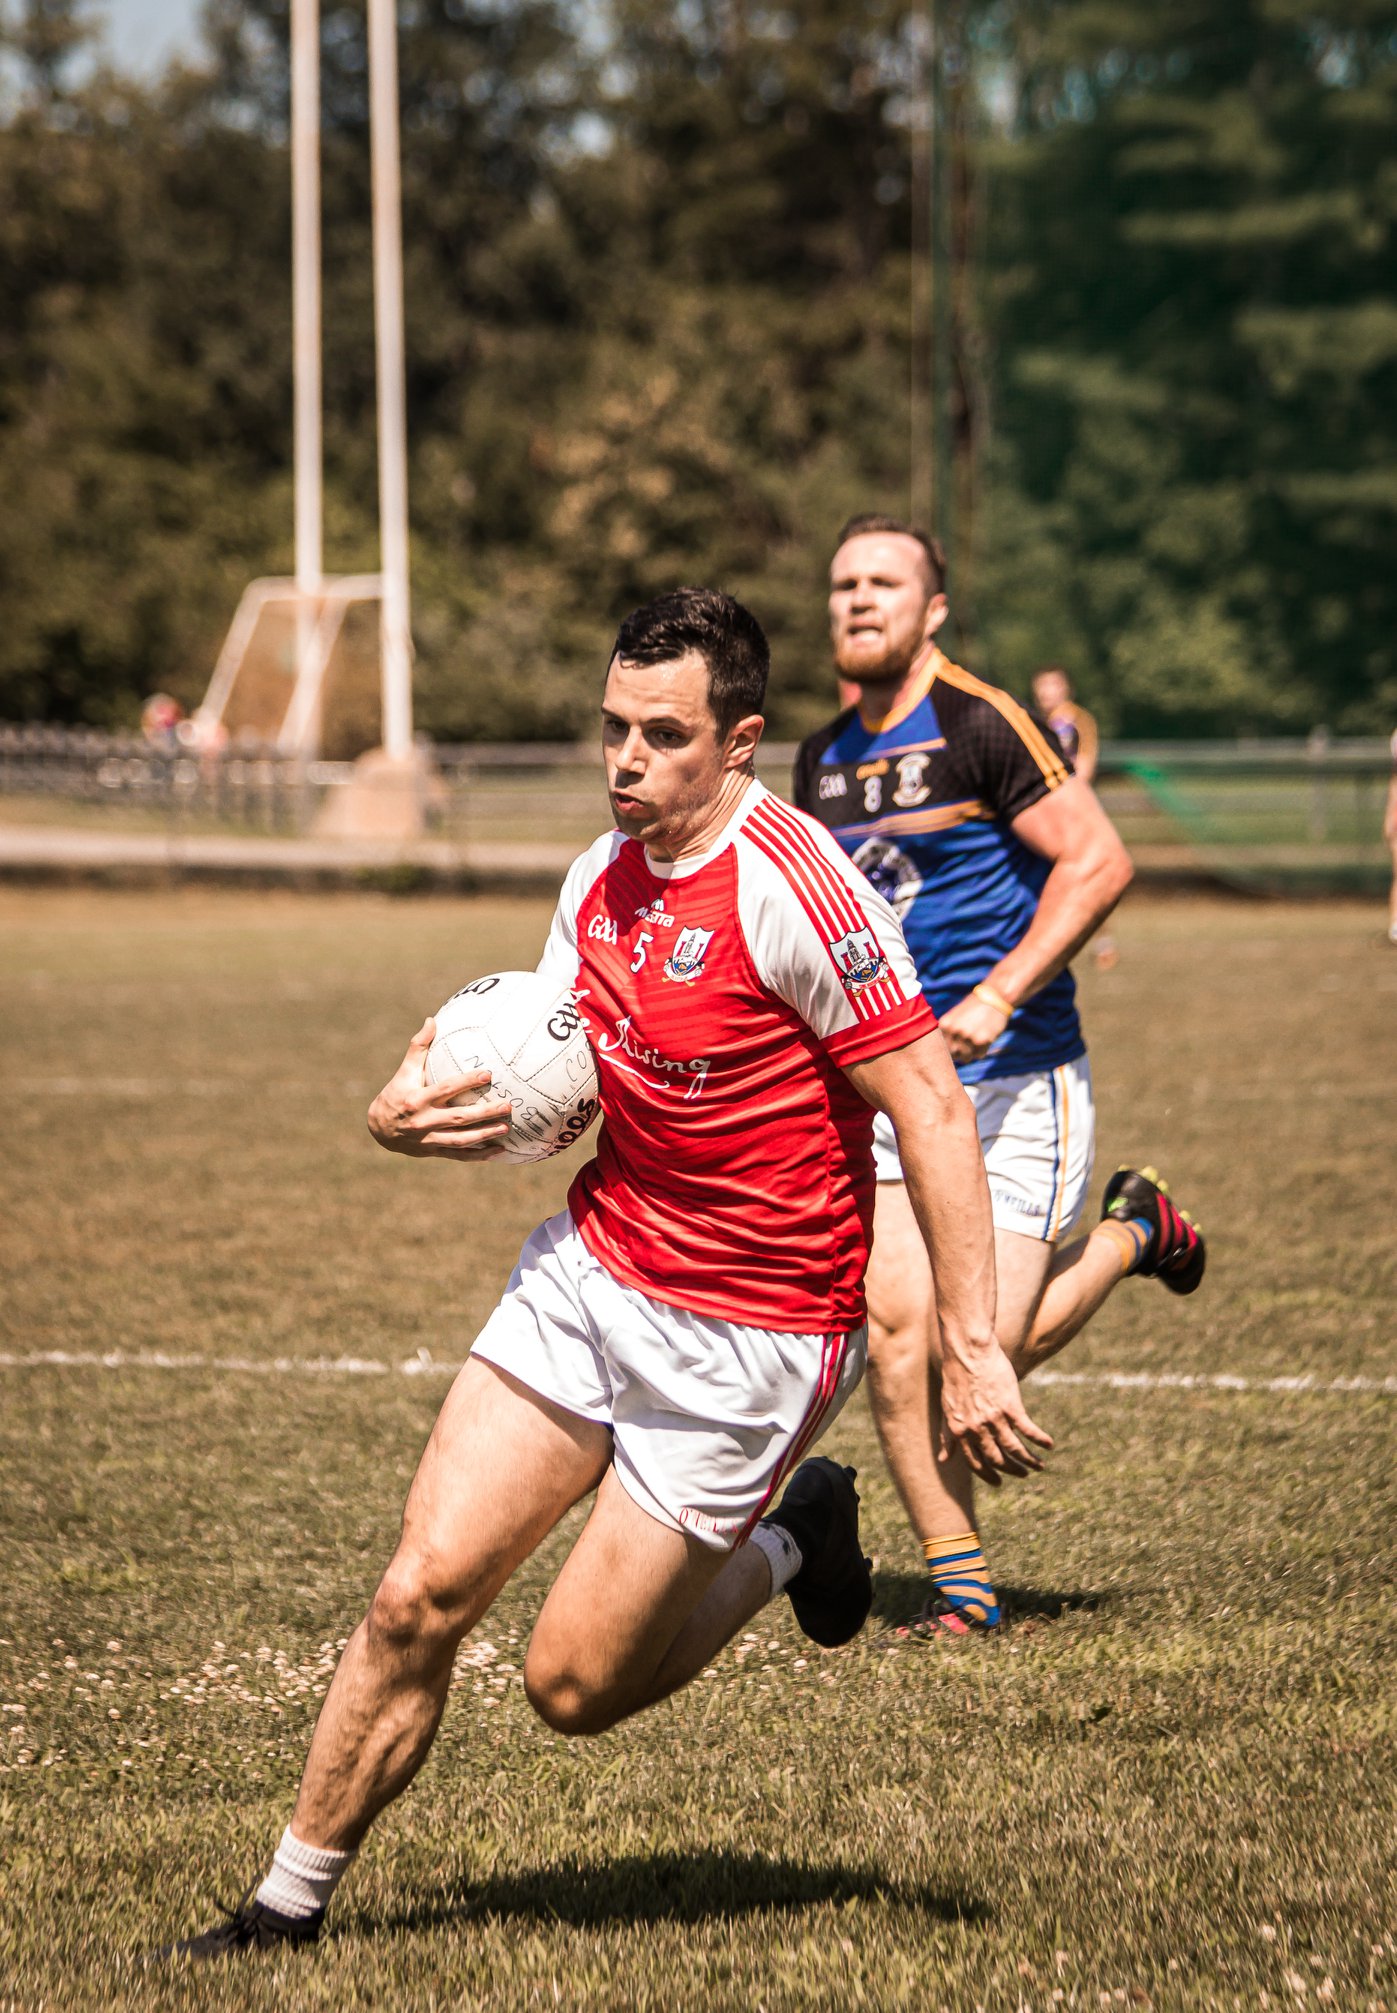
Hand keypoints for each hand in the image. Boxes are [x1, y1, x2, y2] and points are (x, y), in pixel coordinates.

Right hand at [366, 1018, 513, 1160]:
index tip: (488, 1075)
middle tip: (507, 1106)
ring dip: (485, 1135)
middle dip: (485, 1113)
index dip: (466, 1082)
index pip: (446, 1090)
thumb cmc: (395, 1093)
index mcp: (418, 1100)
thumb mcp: (404, 1071)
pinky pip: (458, 1155)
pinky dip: (478, 1156)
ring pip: (461, 1140)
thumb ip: (419, 1047)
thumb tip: (432, 1020)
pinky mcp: (433, 1152)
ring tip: (506, 1128)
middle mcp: (424, 1121)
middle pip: (459, 1118)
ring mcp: (429, 1139)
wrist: (378, 1129)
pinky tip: (498, 1152)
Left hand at [937, 990, 1009, 1063]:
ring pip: (966, 1058)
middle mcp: (954, 1031)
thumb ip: (949, 1033)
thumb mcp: (955, 1017)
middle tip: (969, 1045)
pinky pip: (979, 1055)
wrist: (994, 997)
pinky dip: (982, 1050)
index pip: (942, 1048)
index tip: (958, 1046)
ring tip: (977, 1040)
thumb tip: (946, 1056)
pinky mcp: (981, 1040)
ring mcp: (967, 1036)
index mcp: (945, 1024)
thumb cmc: (974, 1009)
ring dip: (971, 1053)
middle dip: (960, 1053)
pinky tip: (985, 1038)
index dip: (950, 1049)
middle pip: (953, 1055)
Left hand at [938, 1341, 1053, 1483]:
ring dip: (1029, 1461)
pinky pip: (1028, 1430)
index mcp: (960, 1431)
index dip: (988, 1475)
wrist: (968, 1351)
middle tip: (1023, 1474)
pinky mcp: (1010, 1406)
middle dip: (1012, 1470)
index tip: (999, 1482)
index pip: (975, 1463)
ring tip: (1039, 1466)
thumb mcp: (947, 1410)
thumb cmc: (956, 1378)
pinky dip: (1040, 1440)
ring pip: (1015, 1449)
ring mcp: (994, 1418)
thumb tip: (943, 1460)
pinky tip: (1048, 1445)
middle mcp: (977, 1429)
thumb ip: (947, 1436)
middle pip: (997, 1459)